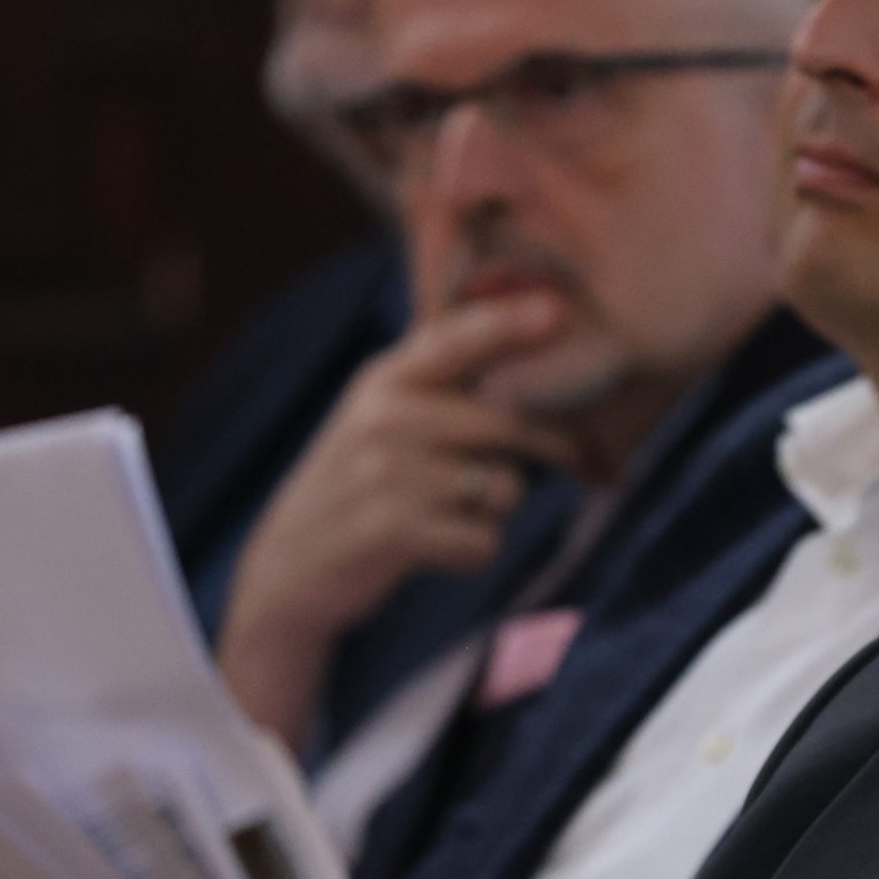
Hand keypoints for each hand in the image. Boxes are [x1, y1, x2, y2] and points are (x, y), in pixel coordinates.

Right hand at [218, 295, 575, 742]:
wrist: (288, 568)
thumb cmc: (360, 485)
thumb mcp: (383, 417)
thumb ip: (445, 381)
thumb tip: (539, 334)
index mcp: (382, 380)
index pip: (452, 339)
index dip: (507, 323)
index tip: (559, 311)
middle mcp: (382, 417)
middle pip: (508, 425)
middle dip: (559, 447)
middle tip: (589, 461)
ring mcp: (384, 473)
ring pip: (503, 489)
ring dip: (495, 510)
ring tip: (451, 514)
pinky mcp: (391, 530)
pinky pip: (484, 541)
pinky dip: (473, 553)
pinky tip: (437, 548)